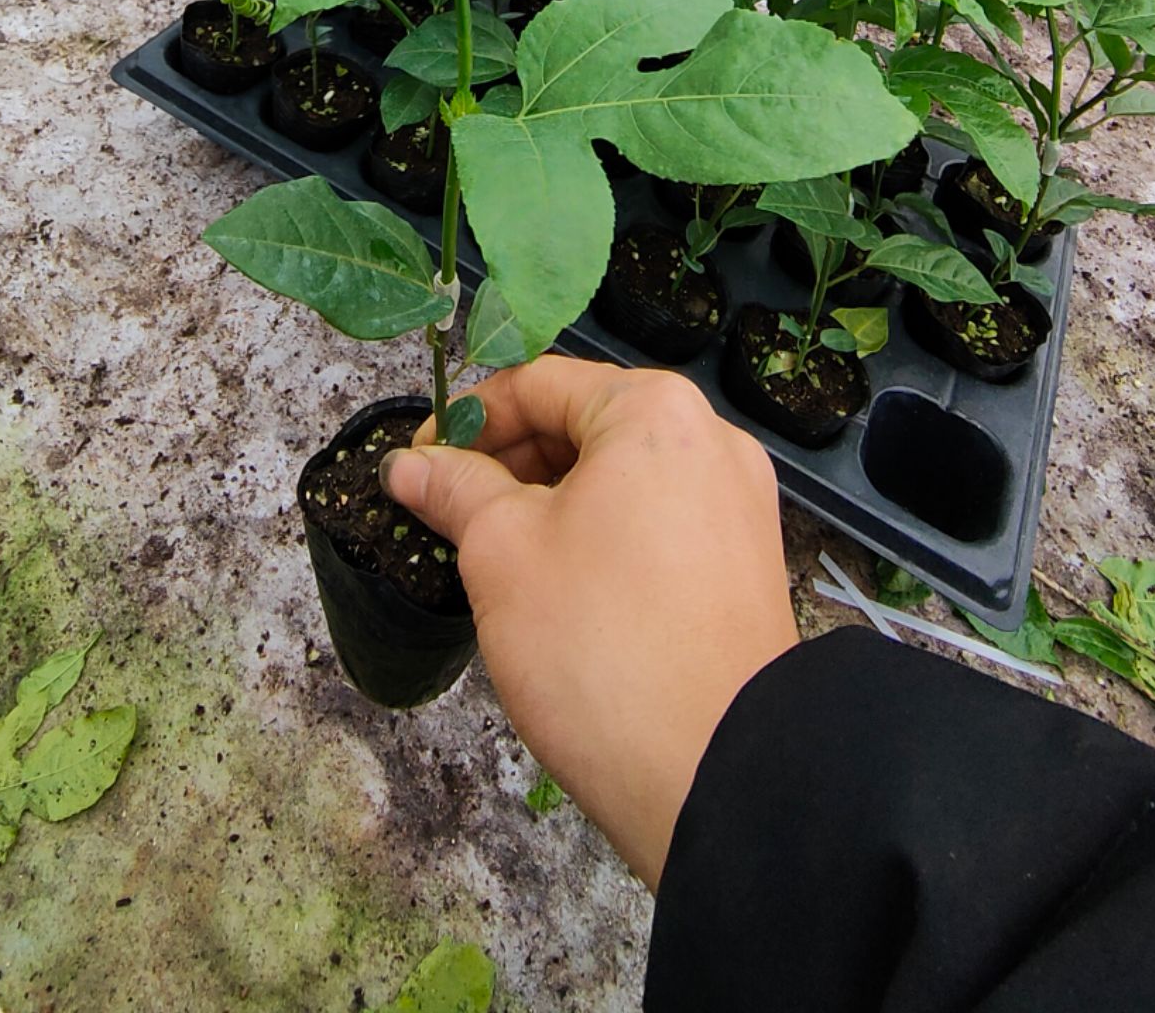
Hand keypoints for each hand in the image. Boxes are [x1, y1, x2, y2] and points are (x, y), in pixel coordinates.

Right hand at [382, 359, 796, 889]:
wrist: (718, 770)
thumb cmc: (601, 644)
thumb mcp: (502, 553)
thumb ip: (455, 491)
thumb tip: (409, 465)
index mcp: (656, 412)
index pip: (541, 384)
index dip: (467, 419)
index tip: (418, 462)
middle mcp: (711, 442)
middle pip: (587, 427)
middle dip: (511, 466)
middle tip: (448, 515)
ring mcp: (737, 507)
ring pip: (622, 482)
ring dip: (552, 506)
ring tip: (497, 561)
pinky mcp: (745, 568)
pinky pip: (657, 527)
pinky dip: (602, 540)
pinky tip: (560, 593)